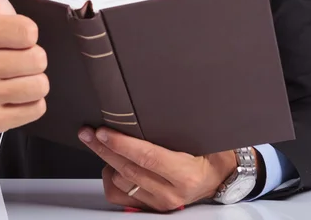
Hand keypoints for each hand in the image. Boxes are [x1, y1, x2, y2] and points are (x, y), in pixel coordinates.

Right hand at [0, 0, 48, 132]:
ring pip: (39, 85)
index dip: (28, 32)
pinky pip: (36, 109)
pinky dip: (31, 102)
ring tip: (16, 73)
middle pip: (38, 60)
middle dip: (32, 56)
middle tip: (15, 54)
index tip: (13, 32)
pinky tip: (14, 92)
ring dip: (34, 79)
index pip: (30, 32)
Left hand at [78, 127, 241, 211]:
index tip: (103, 132)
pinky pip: (119, 196)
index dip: (122, 144)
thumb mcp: (204, 137)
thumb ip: (181, 126)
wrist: (222, 178)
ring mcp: (159, 203)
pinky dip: (111, 179)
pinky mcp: (151, 208)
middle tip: (88, 132)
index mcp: (186, 174)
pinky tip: (111, 164)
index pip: (147, 157)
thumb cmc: (214, 154)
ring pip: (120, 182)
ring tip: (100, 143)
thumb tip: (158, 102)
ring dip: (107, 161)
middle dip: (104, 148)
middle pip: (128, 169)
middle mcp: (171, 192)